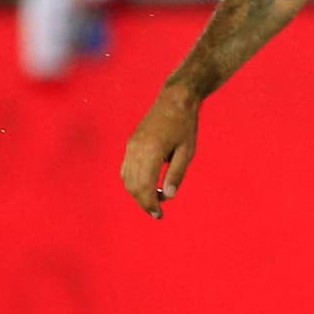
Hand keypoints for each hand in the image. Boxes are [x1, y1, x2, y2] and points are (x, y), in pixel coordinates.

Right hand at [121, 83, 199, 218]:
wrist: (175, 99)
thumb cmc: (185, 124)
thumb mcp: (187, 151)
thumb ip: (177, 174)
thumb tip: (169, 196)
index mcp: (152, 151)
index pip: (145, 186)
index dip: (150, 204)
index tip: (159, 215)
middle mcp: (136, 148)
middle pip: (133, 185)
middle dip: (143, 201)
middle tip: (158, 211)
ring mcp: (131, 145)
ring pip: (126, 178)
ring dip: (138, 192)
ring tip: (155, 199)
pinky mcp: (131, 143)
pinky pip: (126, 168)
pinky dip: (133, 181)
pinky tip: (148, 184)